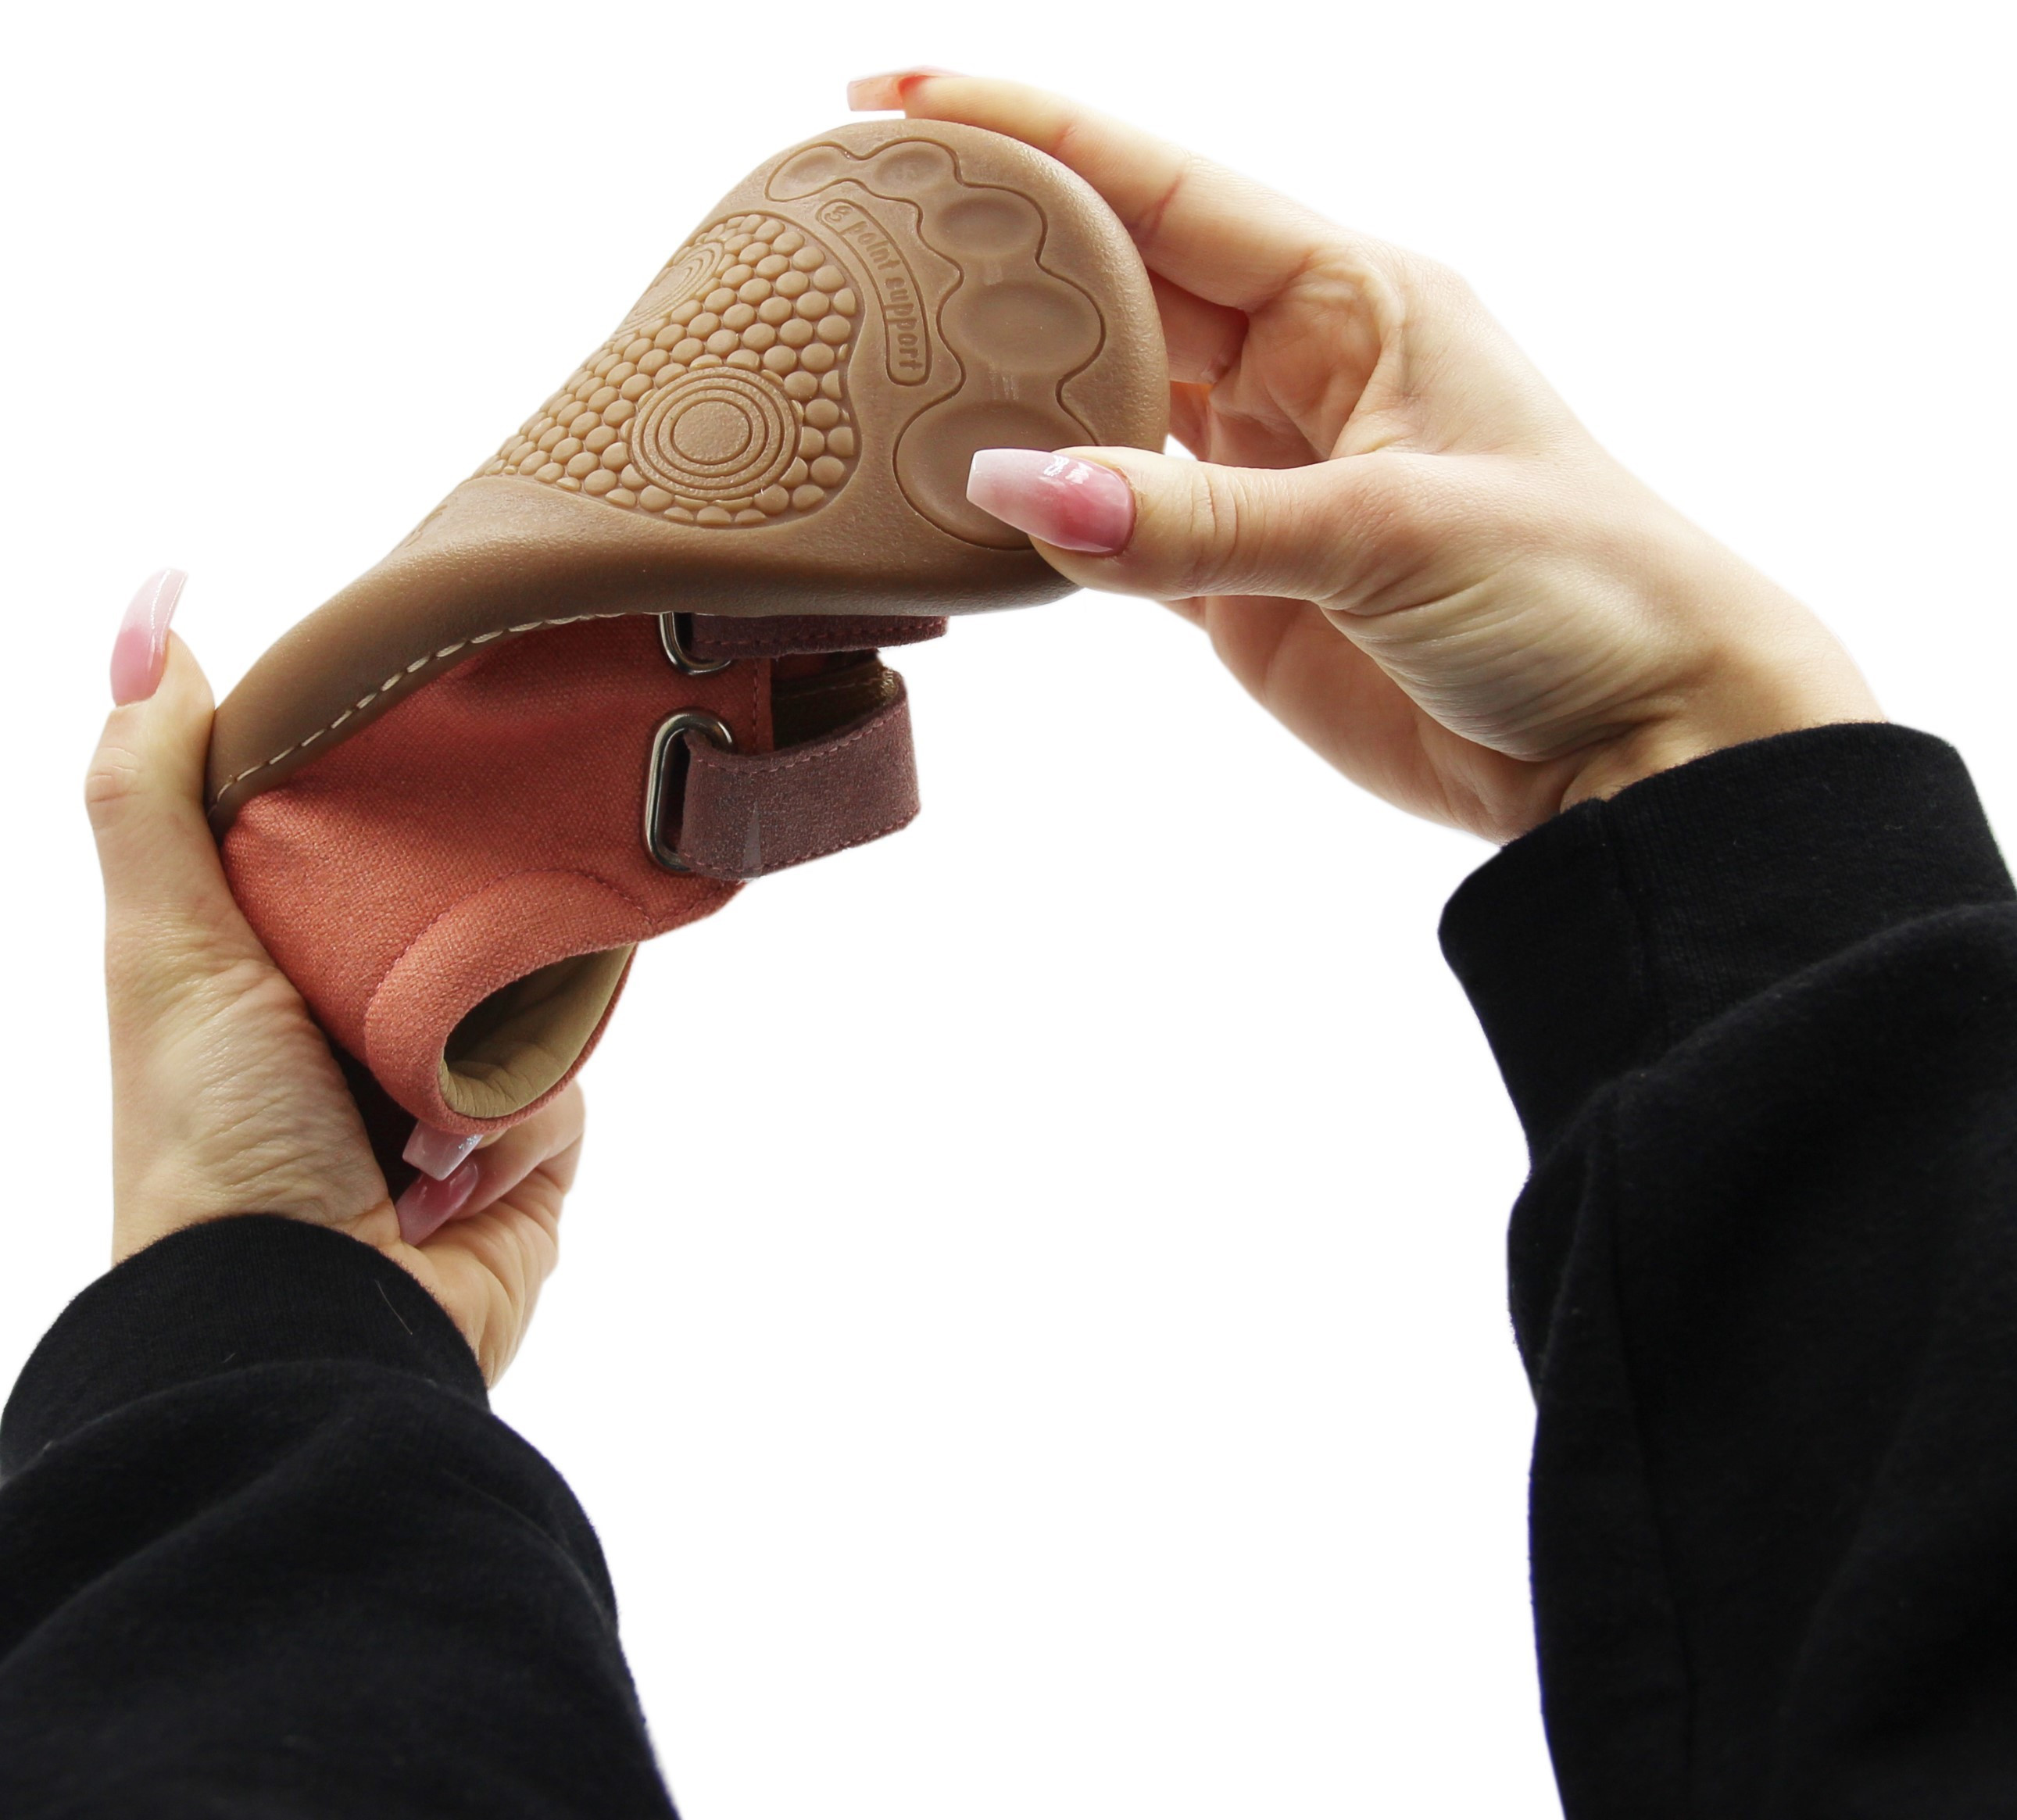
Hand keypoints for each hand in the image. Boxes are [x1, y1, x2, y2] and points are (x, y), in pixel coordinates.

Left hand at [86, 572, 581, 1383]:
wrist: (306, 1328)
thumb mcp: (170, 943)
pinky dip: (525, 1114)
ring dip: (486, 1044)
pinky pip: (566, 1083)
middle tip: (441, 940)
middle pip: (461, 909)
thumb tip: (147, 607)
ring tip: (422, 1102)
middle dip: (463, 925)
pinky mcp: (521, 1159)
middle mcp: (354, 1024)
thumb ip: (154, 785)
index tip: (427, 760)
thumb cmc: (215, 1143)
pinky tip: (459, 1163)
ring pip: (531, 993)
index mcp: (266, 965)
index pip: (355, 841)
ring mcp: (440, 1095)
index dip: (388, 800)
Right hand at [853, 74, 1882, 840]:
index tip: (898, 96)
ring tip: (887, 374)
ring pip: (1103, 408)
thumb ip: (1189, 517)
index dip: (1031, 133)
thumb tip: (1014, 486)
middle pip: (1114, 285)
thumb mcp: (1382, 532)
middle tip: (860, 237)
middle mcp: (1297, 367)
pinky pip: (1114, 528)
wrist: (1629, 745)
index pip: (1161, 187)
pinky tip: (970, 504)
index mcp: (1352, 296)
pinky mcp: (1237, 581)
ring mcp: (1260, 476)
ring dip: (1009, 398)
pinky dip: (1046, 523)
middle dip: (995, 258)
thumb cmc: (1570, 593)